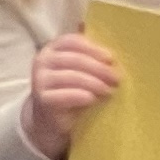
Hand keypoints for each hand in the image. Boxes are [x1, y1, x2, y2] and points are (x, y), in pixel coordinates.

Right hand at [20, 32, 121, 159]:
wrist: (52, 118)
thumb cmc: (72, 88)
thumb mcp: (82, 70)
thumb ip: (93, 57)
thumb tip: (120, 48)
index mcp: (53, 48)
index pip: (72, 41)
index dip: (93, 49)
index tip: (112, 58)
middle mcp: (42, 60)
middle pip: (74, 59)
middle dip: (99, 68)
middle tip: (117, 78)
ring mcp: (39, 80)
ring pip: (71, 76)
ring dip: (94, 83)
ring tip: (109, 90)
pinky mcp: (42, 99)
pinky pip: (63, 95)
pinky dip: (80, 95)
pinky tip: (92, 99)